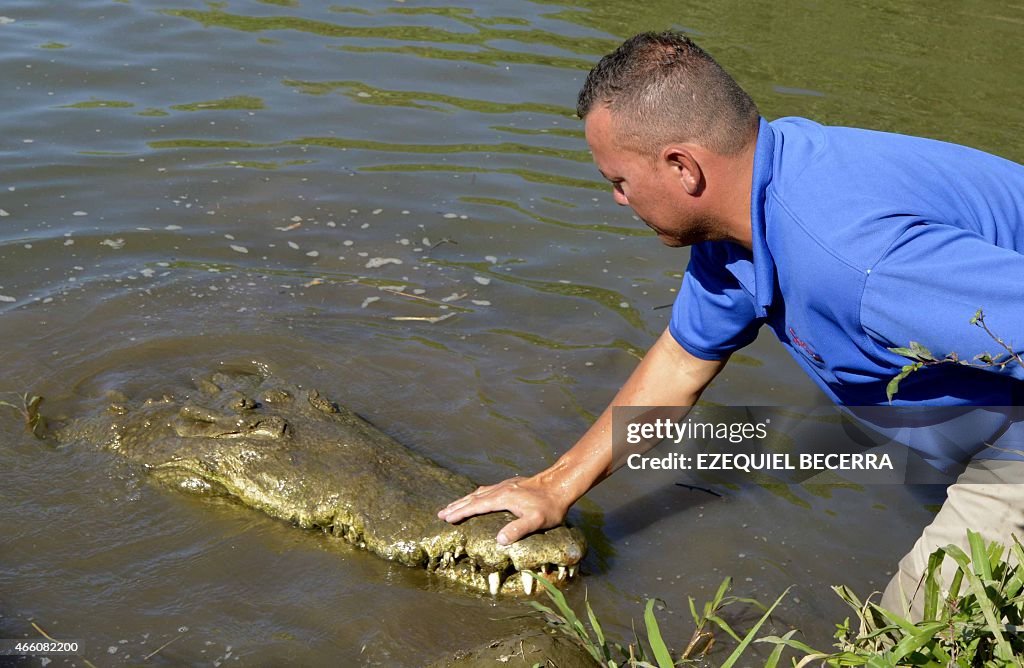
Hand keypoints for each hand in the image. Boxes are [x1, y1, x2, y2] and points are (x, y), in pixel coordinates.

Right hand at [437, 474, 570, 545]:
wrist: (560, 485)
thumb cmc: (550, 506)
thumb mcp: (536, 521)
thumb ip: (518, 530)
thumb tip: (499, 540)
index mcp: (503, 498)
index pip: (476, 506)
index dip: (460, 513)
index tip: (446, 518)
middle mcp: (500, 490)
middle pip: (473, 498)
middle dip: (456, 506)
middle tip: (440, 513)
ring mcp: (505, 485)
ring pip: (479, 492)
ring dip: (464, 500)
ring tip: (452, 506)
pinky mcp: (511, 484)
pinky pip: (487, 490)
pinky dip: (476, 495)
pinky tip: (477, 496)